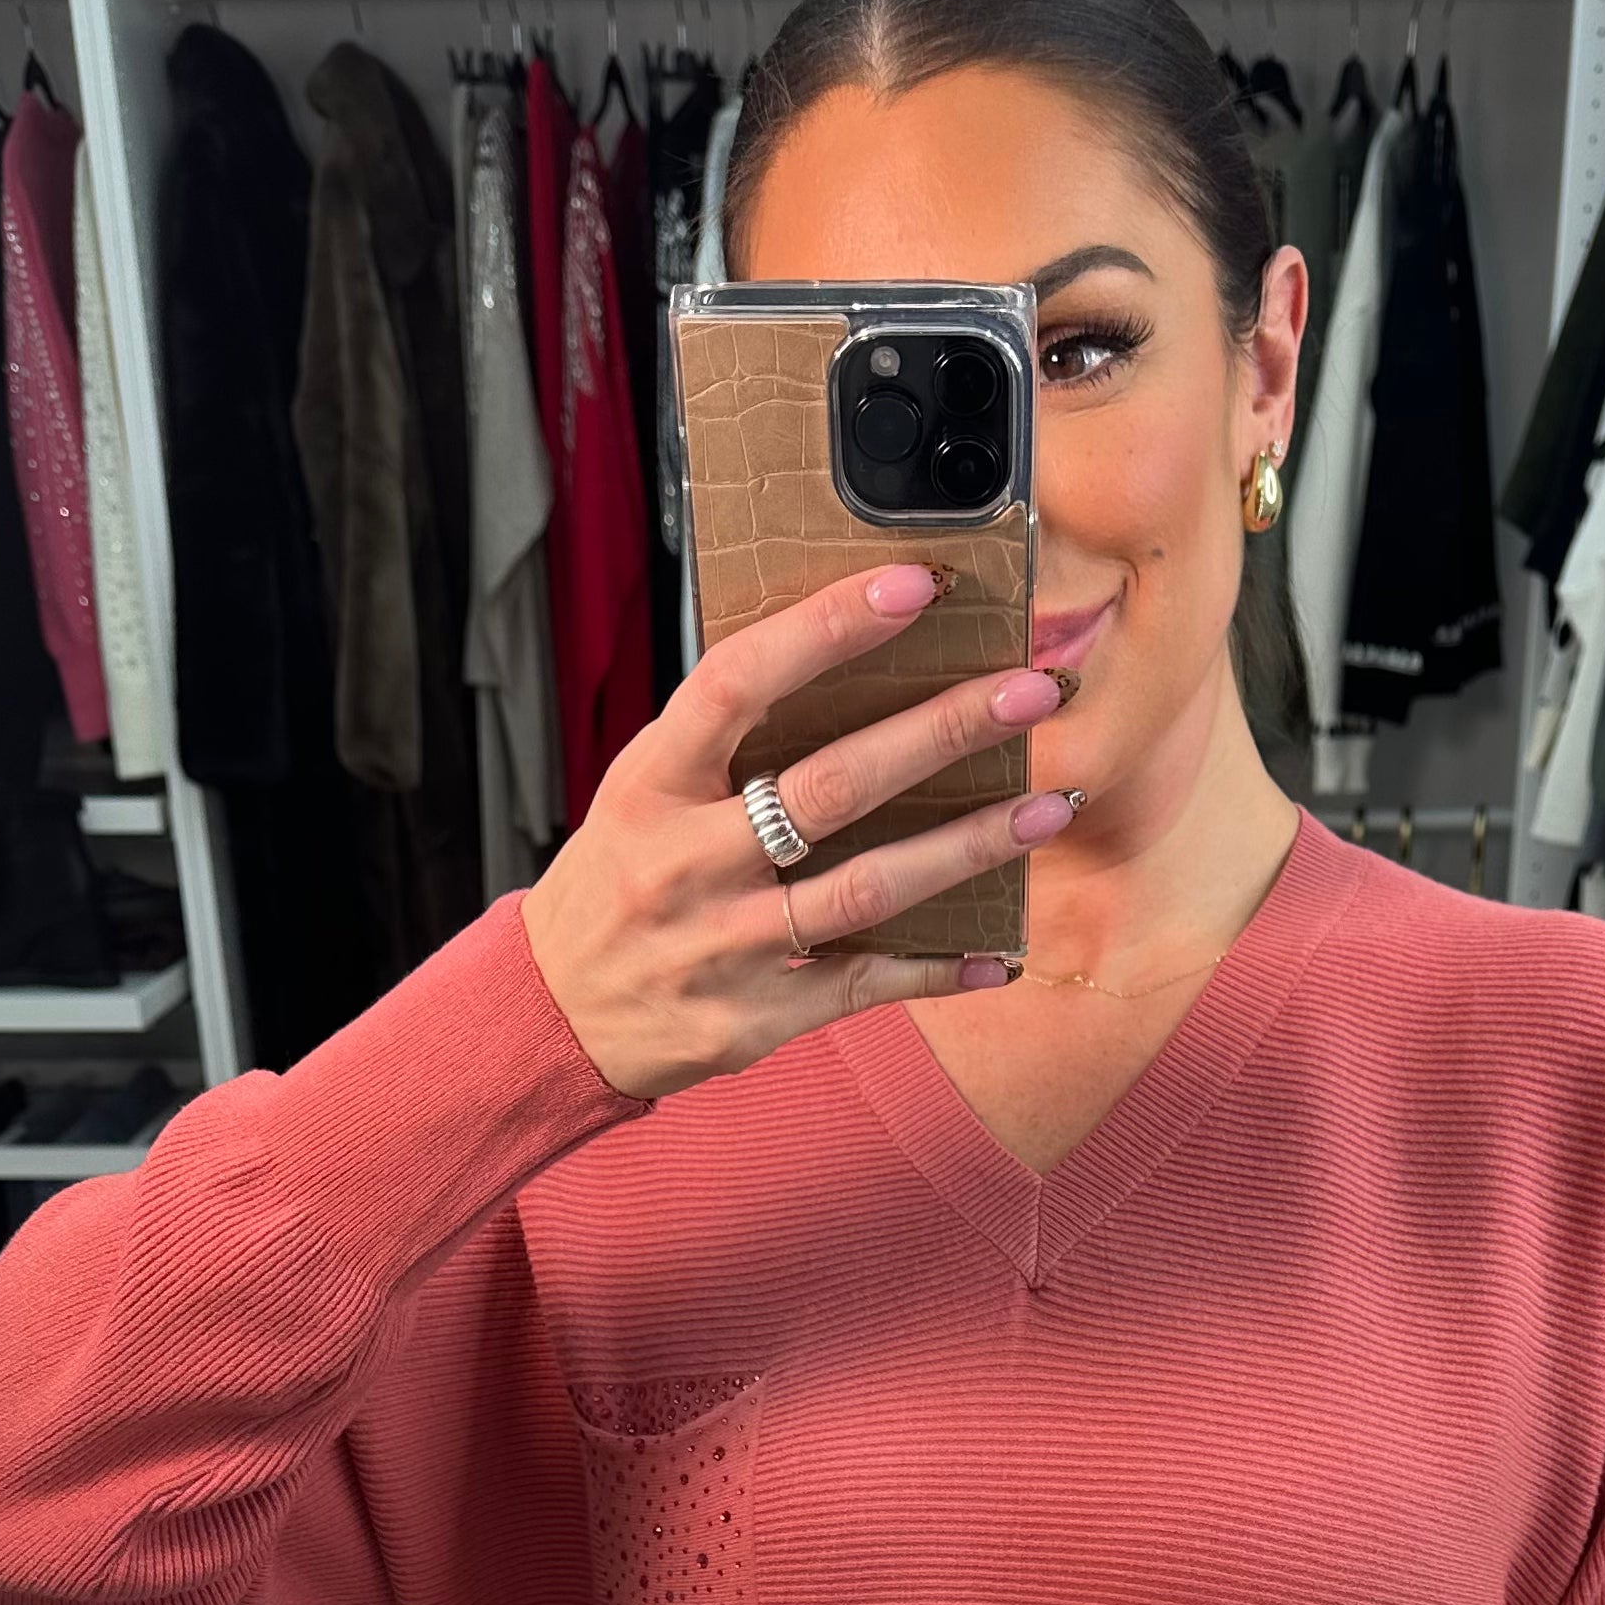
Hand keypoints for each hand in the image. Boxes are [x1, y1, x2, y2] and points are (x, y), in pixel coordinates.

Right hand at [521, 559, 1074, 1099]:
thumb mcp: (642, 791)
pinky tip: (997, 951)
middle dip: (941, 733)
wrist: (557, 1014)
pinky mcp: (758, 1016)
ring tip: (1047, 808)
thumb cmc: (619, 879)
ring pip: (866, 888)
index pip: (740, 682)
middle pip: (831, 786)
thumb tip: (838, 655)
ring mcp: (726, 942)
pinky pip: (865, 985)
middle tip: (1029, 694)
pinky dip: (936, 970)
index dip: (827, 629)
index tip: (913, 588)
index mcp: (653, 782)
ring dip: (967, 848)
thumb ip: (724, 739)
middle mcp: (687, 860)